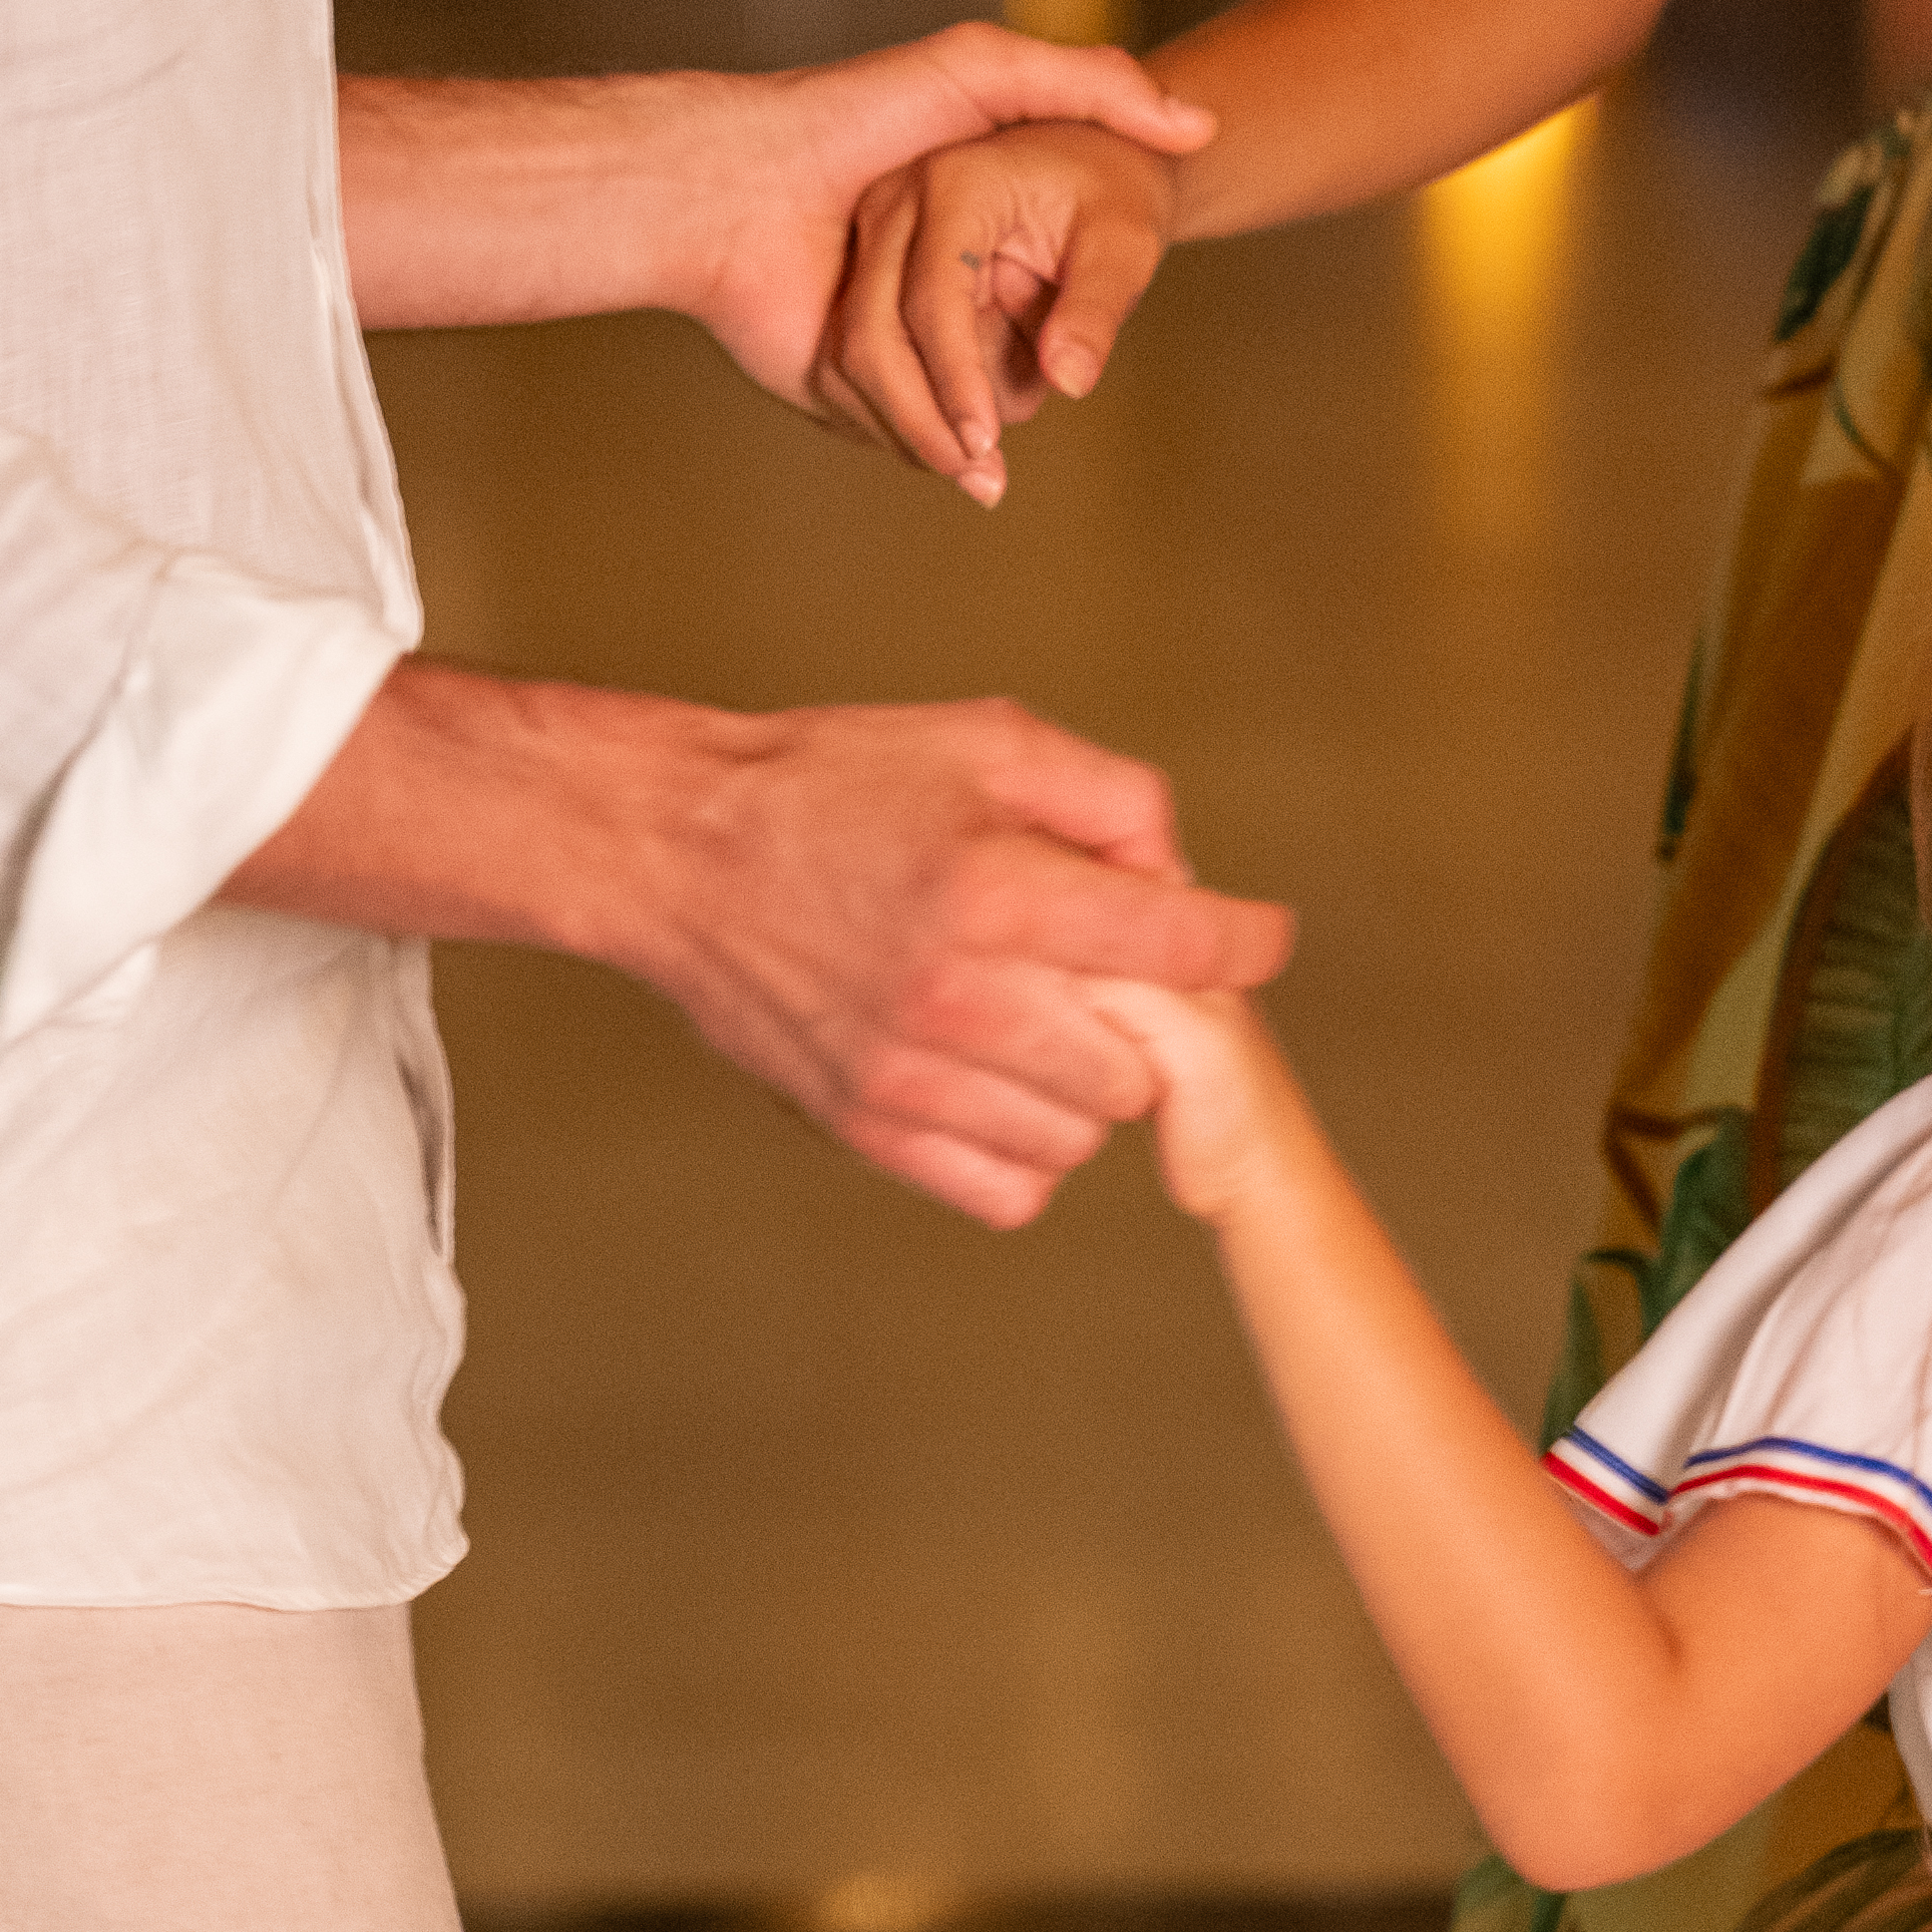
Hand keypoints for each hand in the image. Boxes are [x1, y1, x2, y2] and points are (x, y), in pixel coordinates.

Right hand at [615, 691, 1291, 1230]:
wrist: (676, 853)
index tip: (1255, 938)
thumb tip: (1180, 874)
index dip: (1244, 942)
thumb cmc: (831, 786)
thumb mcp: (982, 740)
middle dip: (1141, 1016)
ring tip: (1037, 1021)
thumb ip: (1107, 795)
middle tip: (1100, 973)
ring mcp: (908, 1075)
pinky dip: (1026, 1149)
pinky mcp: (867, 1126)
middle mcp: (957, 994)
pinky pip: (1007, 1191)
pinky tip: (1001, 1083)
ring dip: (1082, 1084)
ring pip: (1080, 1136)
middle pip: (1139, 1064)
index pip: (1178, 948)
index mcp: (995, 887)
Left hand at [666, 32, 1207, 456]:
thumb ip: (1094, 81)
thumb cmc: (853, 115)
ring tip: (971, 434)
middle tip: (1022, 381)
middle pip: (1009, 375)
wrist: (729, 179)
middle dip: (1011, 394)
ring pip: (955, 419)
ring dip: (959, 430)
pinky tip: (906, 413)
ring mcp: (886, 347)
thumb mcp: (982, 70)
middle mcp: (931, 297)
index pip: (1054, 304)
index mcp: (970, 238)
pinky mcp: (838, 389)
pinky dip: (901, 432)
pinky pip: (892, 435)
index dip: (1071, 317)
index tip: (1069, 311)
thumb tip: (1199, 128)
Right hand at [812, 113, 1188, 504]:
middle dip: (920, 419)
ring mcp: (868, 237)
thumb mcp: (1126, 243)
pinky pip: (859, 358)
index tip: (986, 444)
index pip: (931, 298)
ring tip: (987, 463)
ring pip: (852, 356)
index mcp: (952, 181)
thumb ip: (1099, 308)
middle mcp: (892, 202)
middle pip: (871, 334)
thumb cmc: (1110, 195)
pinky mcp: (865, 272)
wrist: (1082, 162)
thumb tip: (1070, 383)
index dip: (954, 380)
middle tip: (984, 483)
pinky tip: (961, 434)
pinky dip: (903, 409)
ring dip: (910, 422)